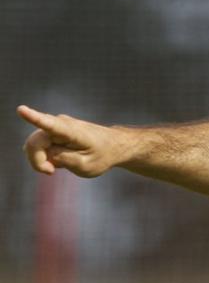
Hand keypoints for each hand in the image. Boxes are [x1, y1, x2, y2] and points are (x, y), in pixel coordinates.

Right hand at [17, 105, 131, 177]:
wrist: (112, 146)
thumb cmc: (102, 156)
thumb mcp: (86, 165)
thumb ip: (63, 159)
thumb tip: (45, 153)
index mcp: (72, 131)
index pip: (50, 125)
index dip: (33, 118)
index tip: (21, 110)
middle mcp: (60, 123)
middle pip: (34, 143)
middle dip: (38, 161)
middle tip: (51, 172)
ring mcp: (54, 124)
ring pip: (34, 145)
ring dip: (42, 159)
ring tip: (59, 166)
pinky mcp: (51, 130)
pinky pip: (38, 145)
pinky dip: (44, 156)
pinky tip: (58, 158)